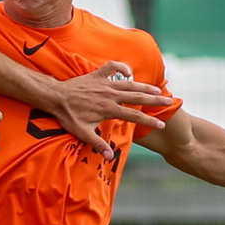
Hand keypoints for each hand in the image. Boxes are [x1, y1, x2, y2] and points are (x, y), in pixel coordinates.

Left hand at [46, 62, 169, 157]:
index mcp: (108, 109)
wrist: (55, 97)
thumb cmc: (68, 116)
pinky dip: (122, 67)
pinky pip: (113, 67)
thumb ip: (97, 144)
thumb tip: (109, 157)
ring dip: (145, 86)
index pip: (134, 116)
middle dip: (155, 100)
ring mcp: (104, 83)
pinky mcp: (97, 74)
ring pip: (129, 83)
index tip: (161, 124)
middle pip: (137, 96)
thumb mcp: (82, 133)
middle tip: (169, 101)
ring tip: (158, 89)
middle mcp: (110, 94)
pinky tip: (129, 73)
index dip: (149, 120)